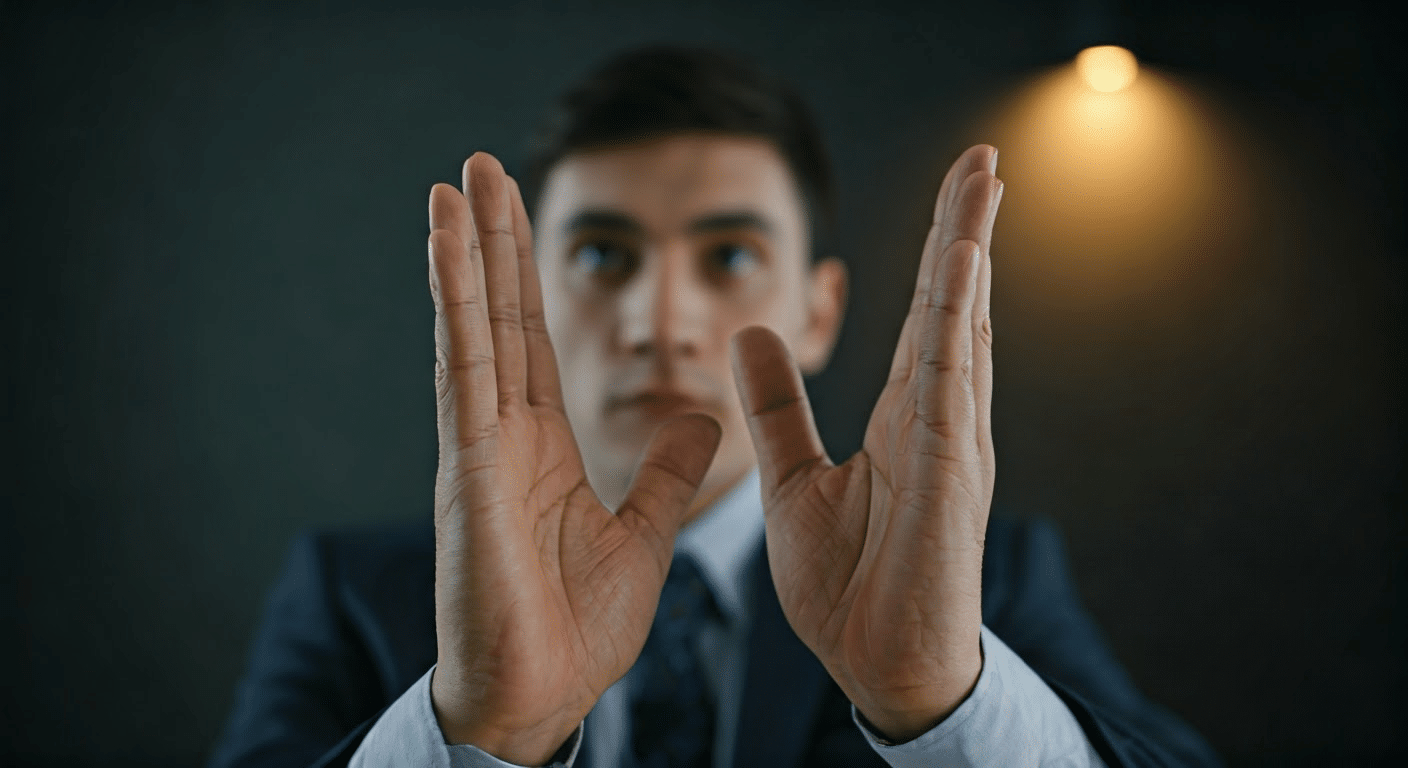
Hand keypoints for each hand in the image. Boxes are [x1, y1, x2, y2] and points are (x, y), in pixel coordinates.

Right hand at [427, 153, 720, 763]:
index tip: (516, 212)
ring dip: (464, 254)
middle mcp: (503, 434)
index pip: (534, 340)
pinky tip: (447, 250)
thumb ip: (669, 473)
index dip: (525, 274)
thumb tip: (700, 417)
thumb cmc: (576, 629)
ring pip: (473, 329)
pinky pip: (464, 372)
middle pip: (499, 316)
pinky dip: (455, 306)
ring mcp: (479, 448)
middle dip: (491, 241)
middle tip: (480, 166)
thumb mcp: (646, 534)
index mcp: (541, 447)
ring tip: (455, 185)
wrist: (540, 698)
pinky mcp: (471, 469)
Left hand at [731, 144, 1001, 741]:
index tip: (951, 192)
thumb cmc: (849, 586)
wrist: (879, 666)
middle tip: (982, 161)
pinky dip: (954, 323)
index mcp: (905, 418)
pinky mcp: (948, 474)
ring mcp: (952, 443)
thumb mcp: (793, 480)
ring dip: (969, 253)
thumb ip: (777, 407)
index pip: (922, 318)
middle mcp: (939, 419)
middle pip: (956, 307)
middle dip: (965, 231)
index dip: (936, 254)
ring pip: (962, 328)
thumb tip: (753, 332)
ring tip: (981, 185)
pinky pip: (948, 383)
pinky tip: (961, 268)